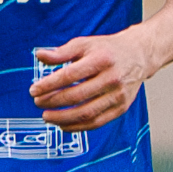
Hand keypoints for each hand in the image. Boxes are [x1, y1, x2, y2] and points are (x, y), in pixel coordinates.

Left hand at [31, 30, 153, 129]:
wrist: (139, 55)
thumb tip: (40, 56)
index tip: (34, 90)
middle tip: (38, 102)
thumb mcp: (84, 44)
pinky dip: (77, 127)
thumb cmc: (107, 50)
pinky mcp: (121, 108)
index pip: (70, 76)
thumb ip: (61, 52)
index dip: (49, 85)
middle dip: (52, 102)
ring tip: (46, 116)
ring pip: (86, 113)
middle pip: (76, 96)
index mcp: (102, 60)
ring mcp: (118, 96)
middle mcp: (112, 79)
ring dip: (62, 118)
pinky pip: (96, 122)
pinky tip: (63, 124)